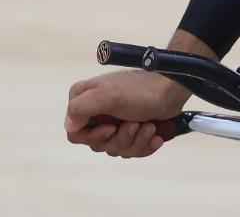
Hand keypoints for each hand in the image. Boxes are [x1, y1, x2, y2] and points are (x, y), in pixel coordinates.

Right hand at [64, 69, 188, 157]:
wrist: (170, 91)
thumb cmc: (140, 90)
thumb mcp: (108, 95)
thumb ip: (81, 108)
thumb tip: (69, 126)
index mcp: (83, 99)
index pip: (75, 133)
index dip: (94, 136)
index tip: (112, 127)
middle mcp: (95, 111)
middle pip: (97, 144)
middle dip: (120, 138)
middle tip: (135, 123)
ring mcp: (112, 121)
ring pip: (115, 149)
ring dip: (135, 141)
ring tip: (148, 126)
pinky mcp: (128, 129)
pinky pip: (130, 150)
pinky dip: (144, 144)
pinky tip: (154, 134)